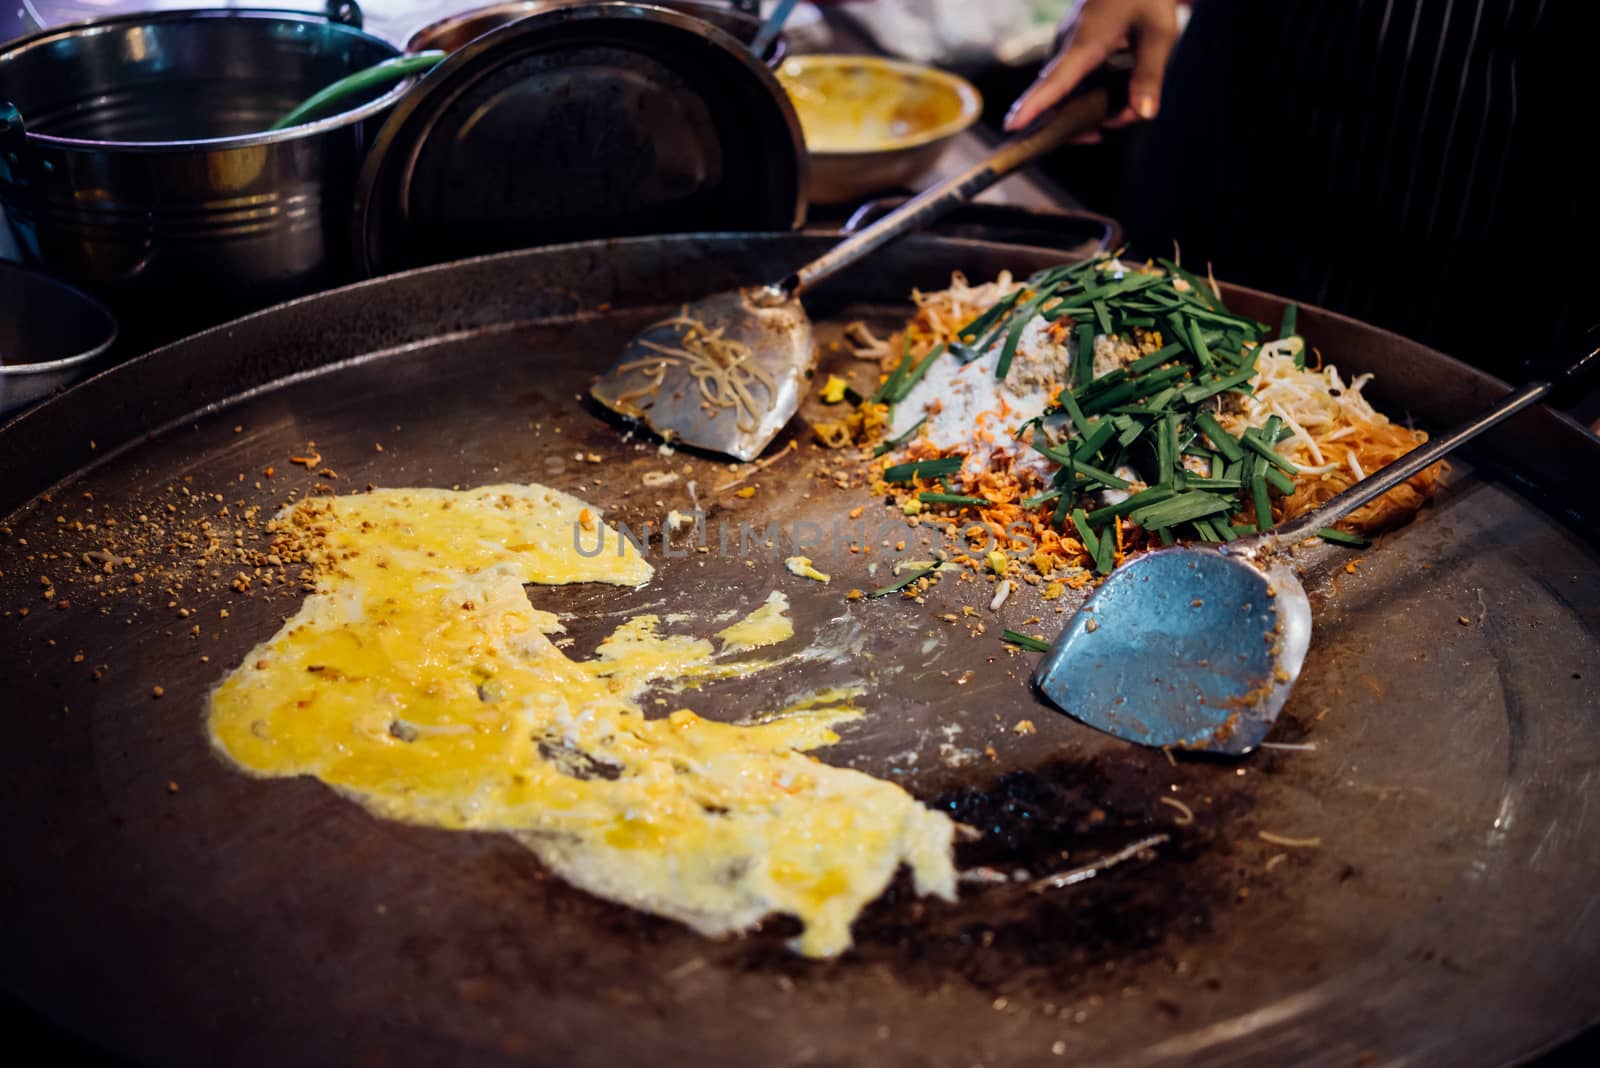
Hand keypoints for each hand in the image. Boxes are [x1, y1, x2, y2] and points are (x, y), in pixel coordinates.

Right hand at [1005, 0, 1179, 133]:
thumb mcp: (1159, 33)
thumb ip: (1149, 75)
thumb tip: (1143, 114)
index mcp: (1085, 42)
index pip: (1054, 82)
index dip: (1033, 107)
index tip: (1011, 125)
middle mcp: (1069, 43)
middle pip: (1056, 93)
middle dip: (1074, 121)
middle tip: (1100, 134)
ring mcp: (1069, 41)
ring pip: (1066, 86)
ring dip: (1087, 106)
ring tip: (1119, 111)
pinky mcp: (1075, 40)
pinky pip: (1072, 74)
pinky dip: (1088, 91)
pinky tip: (1114, 95)